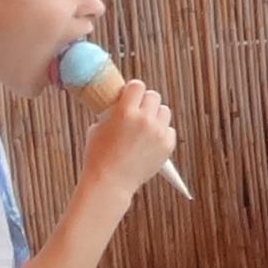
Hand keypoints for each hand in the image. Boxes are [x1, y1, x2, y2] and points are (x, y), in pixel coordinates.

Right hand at [78, 77, 175, 199]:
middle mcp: (144, 119)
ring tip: (145, 125)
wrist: (110, 182)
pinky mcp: (167, 145)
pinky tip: (150, 139)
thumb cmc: (99, 156)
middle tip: (138, 110)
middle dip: (145, 101)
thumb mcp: (98, 127)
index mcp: (125, 111)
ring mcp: (158, 133)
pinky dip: (161, 132)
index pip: (137, 86)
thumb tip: (120, 103)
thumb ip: (112, 112)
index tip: (130, 94)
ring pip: (164, 111)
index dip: (133, 89)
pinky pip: (169, 129)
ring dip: (156, 115)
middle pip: (154, 96)